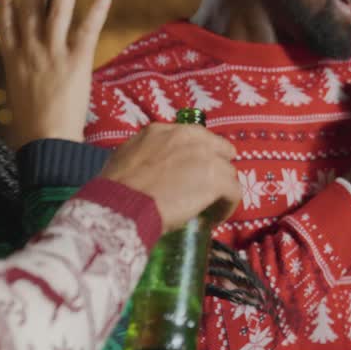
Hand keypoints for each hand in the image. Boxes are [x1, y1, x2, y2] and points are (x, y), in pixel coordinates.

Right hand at [0, 0, 112, 146]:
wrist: (45, 140)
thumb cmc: (31, 131)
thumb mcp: (18, 101)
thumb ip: (22, 84)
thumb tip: (26, 84)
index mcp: (13, 61)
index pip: (8, 25)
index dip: (7, 3)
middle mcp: (30, 49)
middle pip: (31, 7)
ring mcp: (52, 51)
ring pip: (57, 6)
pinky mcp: (76, 59)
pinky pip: (89, 26)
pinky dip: (100, 6)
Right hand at [100, 122, 240, 230]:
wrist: (123, 204)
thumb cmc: (116, 188)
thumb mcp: (125, 159)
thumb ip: (144, 155)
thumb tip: (148, 169)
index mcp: (163, 131)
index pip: (194, 138)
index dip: (197, 156)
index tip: (194, 172)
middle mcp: (188, 137)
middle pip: (218, 149)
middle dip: (217, 167)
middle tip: (211, 188)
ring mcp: (206, 157)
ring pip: (228, 172)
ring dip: (221, 190)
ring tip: (211, 207)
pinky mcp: (217, 179)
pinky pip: (234, 192)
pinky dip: (227, 206)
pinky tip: (216, 218)